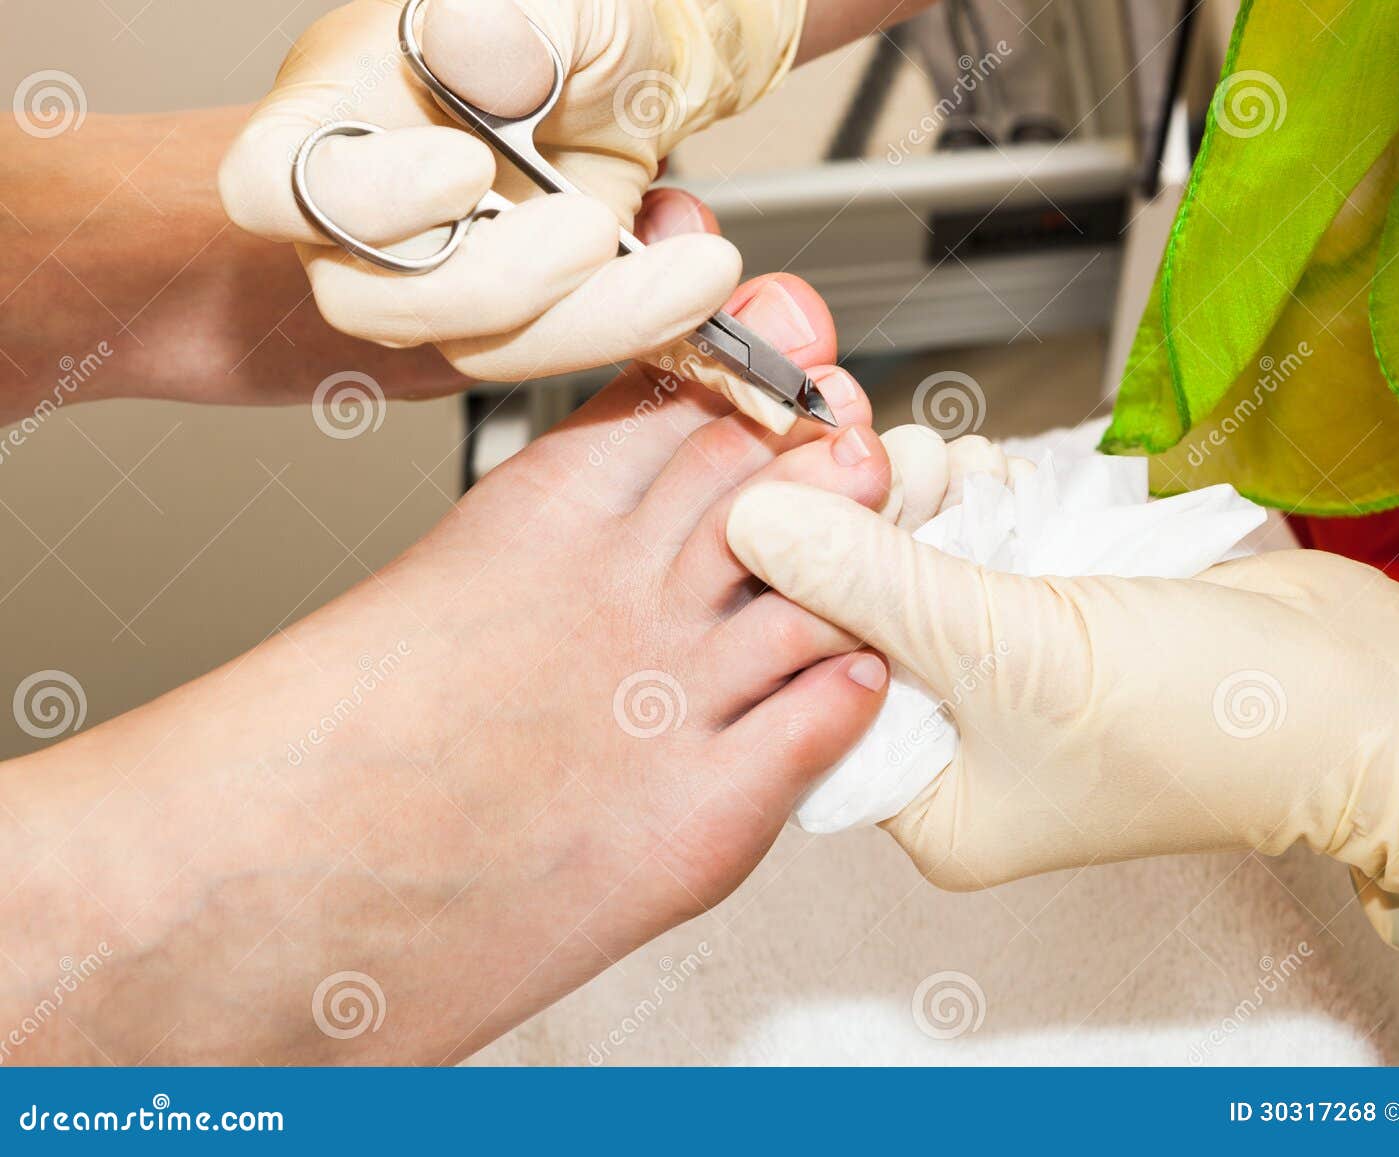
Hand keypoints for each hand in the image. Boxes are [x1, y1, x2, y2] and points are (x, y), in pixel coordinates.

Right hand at [0, 273, 891, 1062]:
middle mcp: (618, 593)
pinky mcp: (698, 816)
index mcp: (539, 516)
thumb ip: (537, 536)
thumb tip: (621, 490)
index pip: (688, 409)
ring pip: (818, 587)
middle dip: (825, 453)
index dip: (762, 376)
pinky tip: (853, 671)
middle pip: (768, 481)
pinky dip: (849, 688)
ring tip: (884, 537)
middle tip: (861, 444)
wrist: (263, 884)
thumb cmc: (322, 750)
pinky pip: (820, 724)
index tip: (805, 356)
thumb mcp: (433, 585)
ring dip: (861, 559)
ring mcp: (667, 700)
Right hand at [218, 0, 805, 422]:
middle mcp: (376, 216)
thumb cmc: (568, 24)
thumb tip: (472, 43)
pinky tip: (689, 268)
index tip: (466, 168)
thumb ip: (511, 18)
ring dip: (595, 320)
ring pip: (481, 349)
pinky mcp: (527, 319)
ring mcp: (449, 278)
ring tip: (691, 264)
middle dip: (499, 284)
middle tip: (592, 226)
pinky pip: (562, 352)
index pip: (272, 189)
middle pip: (376, 303)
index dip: (364, 202)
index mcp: (334, 116)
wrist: (643, 63)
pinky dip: (642, 321)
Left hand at [725, 451, 1398, 985]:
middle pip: (850, 611)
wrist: (1362, 696)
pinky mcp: (1041, 608)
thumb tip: (752, 520)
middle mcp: (951, 742)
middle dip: (860, 521)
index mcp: (928, 802)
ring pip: (907, 558)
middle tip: (872, 454)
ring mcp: (997, 670)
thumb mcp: (1013, 650)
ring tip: (952, 472)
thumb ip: (873, 581)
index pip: (804, 683)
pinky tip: (993, 482)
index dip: (789, 583)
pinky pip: (968, 538)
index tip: (783, 490)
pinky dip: (975, 496)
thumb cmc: (1208, 721)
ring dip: (920, 496)